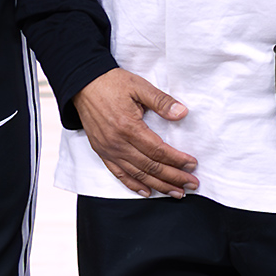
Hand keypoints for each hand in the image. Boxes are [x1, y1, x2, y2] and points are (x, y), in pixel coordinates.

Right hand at [78, 68, 197, 193]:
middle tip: (191, 184)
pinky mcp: (102, 152)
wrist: (83, 84)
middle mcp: (118, 143)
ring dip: (159, 185)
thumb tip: (182, 113)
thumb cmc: (112, 83)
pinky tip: (147, 191)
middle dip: (173, 177)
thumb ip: (161, 101)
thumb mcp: (139, 86)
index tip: (193, 164)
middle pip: (150, 167)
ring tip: (176, 192)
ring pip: (137, 174)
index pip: (158, 150)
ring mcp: (108, 150)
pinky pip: (119, 174)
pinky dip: (134, 185)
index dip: (177, 160)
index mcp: (129, 127)